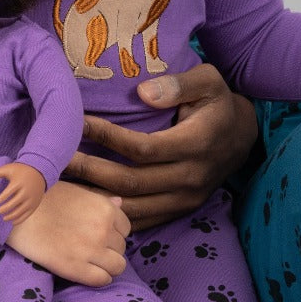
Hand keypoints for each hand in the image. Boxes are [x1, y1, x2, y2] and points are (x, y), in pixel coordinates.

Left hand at [0, 162, 45, 223]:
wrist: (39, 172)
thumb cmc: (22, 171)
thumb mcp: (10, 168)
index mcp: (19, 183)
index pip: (9, 192)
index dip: (2, 198)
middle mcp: (26, 192)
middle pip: (14, 203)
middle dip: (5, 209)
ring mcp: (31, 200)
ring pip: (20, 211)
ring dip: (11, 216)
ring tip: (4, 218)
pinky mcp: (34, 205)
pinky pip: (27, 215)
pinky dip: (20, 220)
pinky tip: (13, 222)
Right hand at [7, 179, 129, 286]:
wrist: (16, 212)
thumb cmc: (42, 197)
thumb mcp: (75, 191)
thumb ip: (99, 200)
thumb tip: (119, 203)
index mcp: (105, 208)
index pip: (125, 229)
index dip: (113, 233)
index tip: (99, 234)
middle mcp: (104, 229)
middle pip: (121, 248)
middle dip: (108, 249)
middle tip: (89, 247)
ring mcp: (92, 250)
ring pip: (117, 267)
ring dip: (106, 266)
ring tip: (89, 261)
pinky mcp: (76, 269)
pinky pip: (102, 280)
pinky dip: (97, 278)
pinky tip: (84, 271)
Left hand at [62, 63, 257, 230]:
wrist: (244, 136)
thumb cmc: (218, 102)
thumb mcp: (208, 80)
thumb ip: (177, 84)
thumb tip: (142, 92)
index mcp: (195, 144)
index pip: (142, 148)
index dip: (106, 137)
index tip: (76, 123)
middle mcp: (190, 177)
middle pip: (131, 182)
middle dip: (90, 171)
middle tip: (56, 159)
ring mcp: (186, 199)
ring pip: (134, 208)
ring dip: (96, 200)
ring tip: (62, 186)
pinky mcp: (182, 210)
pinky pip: (145, 221)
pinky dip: (114, 218)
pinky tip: (86, 208)